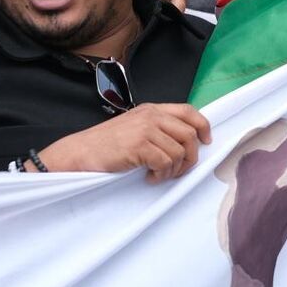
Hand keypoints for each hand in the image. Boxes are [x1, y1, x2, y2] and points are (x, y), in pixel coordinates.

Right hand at [35, 103, 211, 182]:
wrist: (80, 152)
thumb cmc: (106, 143)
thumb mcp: (134, 126)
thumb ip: (156, 127)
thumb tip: (183, 140)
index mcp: (152, 109)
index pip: (189, 111)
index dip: (203, 126)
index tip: (206, 142)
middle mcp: (152, 116)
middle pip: (189, 135)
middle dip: (190, 157)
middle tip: (179, 170)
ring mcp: (146, 130)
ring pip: (179, 152)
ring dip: (173, 170)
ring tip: (159, 175)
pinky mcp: (139, 146)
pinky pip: (166, 163)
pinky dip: (162, 175)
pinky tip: (149, 177)